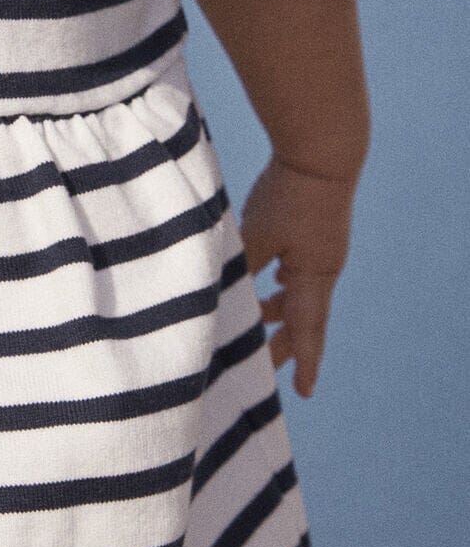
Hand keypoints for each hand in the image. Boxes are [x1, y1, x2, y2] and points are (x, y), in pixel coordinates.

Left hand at [240, 155, 358, 398]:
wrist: (321, 153)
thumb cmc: (288, 195)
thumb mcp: (256, 236)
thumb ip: (241, 267)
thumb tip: (223, 292)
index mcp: (314, 278)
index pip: (307, 332)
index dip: (305, 363)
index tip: (305, 393)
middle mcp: (323, 269)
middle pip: (302, 317)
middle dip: (285, 343)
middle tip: (266, 366)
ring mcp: (321, 250)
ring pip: (297, 292)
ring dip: (277, 309)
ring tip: (257, 321)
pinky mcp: (314, 232)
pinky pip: (297, 269)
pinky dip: (280, 281)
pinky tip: (267, 278)